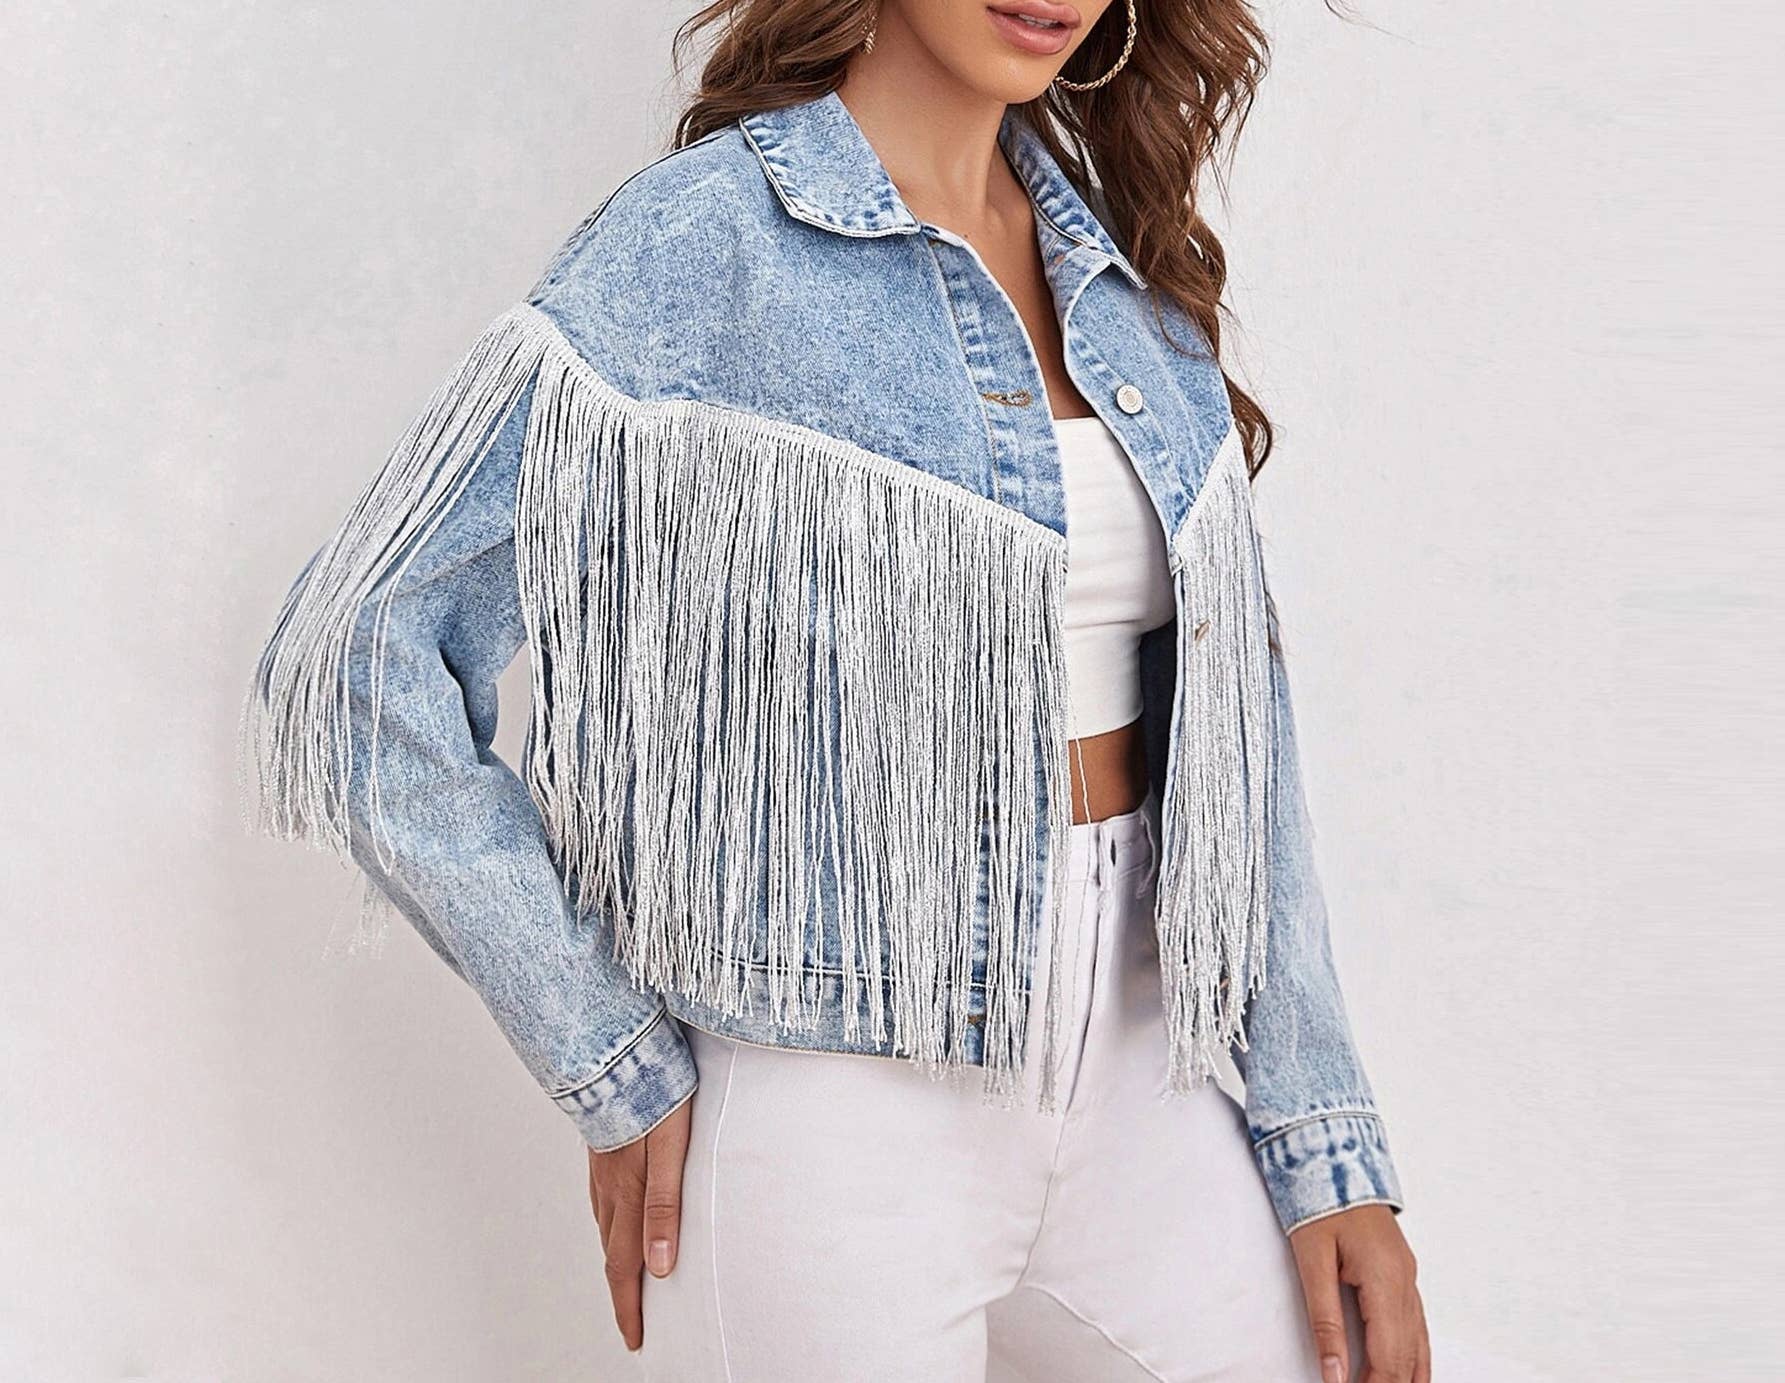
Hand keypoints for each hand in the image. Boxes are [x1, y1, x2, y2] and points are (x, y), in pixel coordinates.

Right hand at [586, 1100, 692, 1350]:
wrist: (619, 1049)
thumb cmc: (656, 1094)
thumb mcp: (673, 1150)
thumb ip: (667, 1206)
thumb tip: (662, 1264)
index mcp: (628, 1194)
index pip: (626, 1267)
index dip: (630, 1307)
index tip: (636, 1339)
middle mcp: (609, 1187)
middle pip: (613, 1253)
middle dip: (622, 1293)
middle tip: (633, 1321)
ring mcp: (601, 1168)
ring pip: (606, 1226)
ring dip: (615, 1259)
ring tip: (627, 1279)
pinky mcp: (601, 1147)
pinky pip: (602, 1199)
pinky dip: (610, 1223)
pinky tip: (616, 1218)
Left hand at [1290, 1204, 1428, 1382]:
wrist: (1333, 1155)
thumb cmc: (1319, 1199)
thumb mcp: (1311, 1260)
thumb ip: (1324, 1321)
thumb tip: (1333, 1374)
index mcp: (1386, 1280)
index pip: (1388, 1358)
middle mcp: (1406, 1282)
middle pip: (1407, 1358)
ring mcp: (1409, 1278)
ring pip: (1419, 1346)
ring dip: (1407, 1378)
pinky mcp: (1402, 1274)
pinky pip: (1417, 1327)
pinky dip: (1414, 1357)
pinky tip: (1409, 1374)